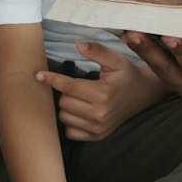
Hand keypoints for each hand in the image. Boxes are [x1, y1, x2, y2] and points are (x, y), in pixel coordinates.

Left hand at [35, 42, 165, 140]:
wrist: (142, 93)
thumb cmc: (126, 74)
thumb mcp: (115, 58)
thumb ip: (96, 50)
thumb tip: (78, 44)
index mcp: (103, 94)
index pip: (68, 86)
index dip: (52, 79)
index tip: (38, 75)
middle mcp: (100, 114)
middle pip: (64, 103)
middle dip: (64, 91)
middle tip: (73, 83)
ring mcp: (98, 128)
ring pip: (64, 118)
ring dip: (65, 106)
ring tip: (76, 96)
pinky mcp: (97, 136)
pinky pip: (70, 132)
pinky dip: (70, 121)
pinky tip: (78, 110)